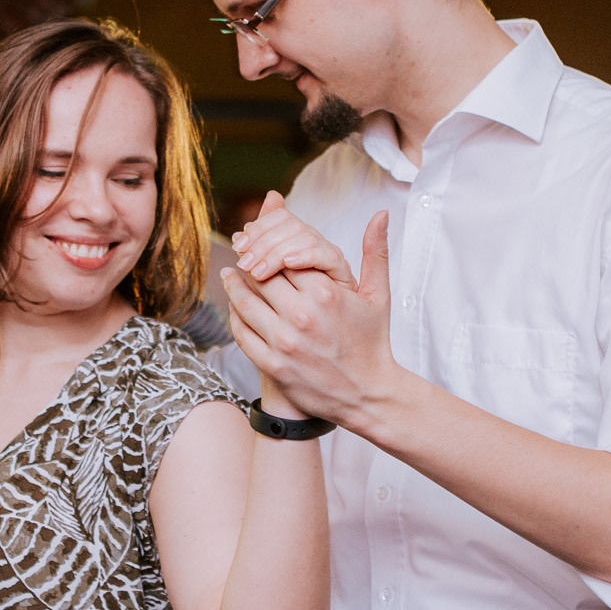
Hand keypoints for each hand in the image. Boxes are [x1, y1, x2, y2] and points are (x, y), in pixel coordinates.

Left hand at [224, 210, 394, 426]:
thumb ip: (375, 252)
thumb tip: (381, 214)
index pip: (284, 257)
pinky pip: (242, 333)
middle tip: (239, 254)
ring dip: (233, 286)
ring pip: (245, 303)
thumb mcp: (377, 295)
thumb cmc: (373, 342)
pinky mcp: (273, 365)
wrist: (368, 395)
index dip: (270, 248)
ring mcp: (285, 342)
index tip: (260, 241)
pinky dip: (235, 317)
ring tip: (229, 275)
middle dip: (248, 263)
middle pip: (261, 276)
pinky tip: (236, 308)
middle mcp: (302, 316)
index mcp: (326, 294)